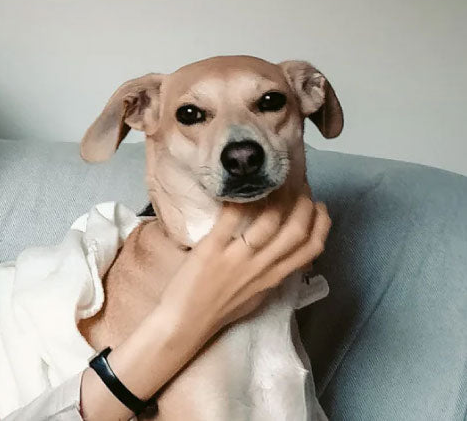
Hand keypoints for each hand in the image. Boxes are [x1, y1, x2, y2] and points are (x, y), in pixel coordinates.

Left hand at [160, 196, 331, 337]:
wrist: (185, 323)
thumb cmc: (219, 310)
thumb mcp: (256, 295)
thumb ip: (271, 275)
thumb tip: (282, 258)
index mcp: (274, 278)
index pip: (311, 249)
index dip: (321, 223)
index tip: (318, 206)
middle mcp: (261, 267)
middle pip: (297, 230)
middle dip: (304, 203)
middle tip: (298, 186)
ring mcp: (237, 258)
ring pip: (270, 221)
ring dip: (277, 197)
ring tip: (273, 182)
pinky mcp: (211, 250)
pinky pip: (230, 220)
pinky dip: (239, 201)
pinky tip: (237, 189)